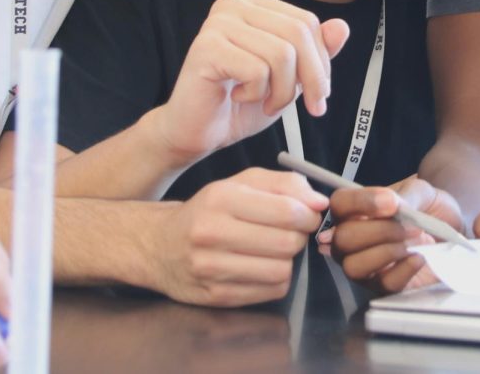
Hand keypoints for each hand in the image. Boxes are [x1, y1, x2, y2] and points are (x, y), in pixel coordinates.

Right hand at [146, 168, 328, 306]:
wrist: (159, 246)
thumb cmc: (208, 210)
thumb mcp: (241, 183)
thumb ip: (285, 184)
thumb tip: (320, 202)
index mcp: (222, 198)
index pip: (287, 211)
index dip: (308, 215)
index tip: (307, 216)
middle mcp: (212, 232)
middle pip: (287, 243)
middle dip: (298, 238)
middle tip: (289, 233)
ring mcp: (211, 268)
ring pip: (281, 270)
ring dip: (287, 260)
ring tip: (273, 250)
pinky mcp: (216, 296)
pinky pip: (270, 291)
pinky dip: (276, 279)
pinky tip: (261, 266)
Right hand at [155, 0, 350, 160]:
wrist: (196, 133)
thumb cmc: (239, 104)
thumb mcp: (289, 78)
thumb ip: (314, 53)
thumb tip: (342, 27)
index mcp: (256, 6)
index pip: (306, 22)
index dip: (322, 62)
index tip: (320, 95)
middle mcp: (235, 5)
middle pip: (298, 33)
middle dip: (311, 78)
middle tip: (309, 107)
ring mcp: (218, 23)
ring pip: (281, 54)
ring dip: (282, 91)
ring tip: (265, 103)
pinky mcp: (207, 47)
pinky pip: (257, 70)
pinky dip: (257, 94)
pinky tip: (239, 97)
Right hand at [330, 176, 463, 293]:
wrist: (454, 231)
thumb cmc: (430, 208)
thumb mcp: (421, 192)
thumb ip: (405, 196)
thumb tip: (390, 205)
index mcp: (357, 210)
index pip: (339, 203)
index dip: (360, 202)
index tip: (392, 202)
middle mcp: (354, 240)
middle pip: (342, 240)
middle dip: (378, 231)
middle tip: (409, 226)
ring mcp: (367, 267)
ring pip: (354, 267)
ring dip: (387, 252)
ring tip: (415, 242)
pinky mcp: (386, 288)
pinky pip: (384, 285)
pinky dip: (404, 270)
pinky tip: (420, 257)